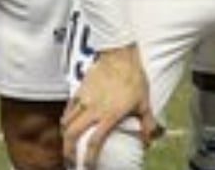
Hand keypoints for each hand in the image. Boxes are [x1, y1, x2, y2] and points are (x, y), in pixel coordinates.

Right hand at [63, 45, 157, 167]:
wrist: (121, 56)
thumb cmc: (134, 78)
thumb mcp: (145, 102)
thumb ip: (147, 123)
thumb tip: (149, 139)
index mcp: (110, 115)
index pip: (94, 142)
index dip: (89, 158)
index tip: (89, 166)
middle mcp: (93, 110)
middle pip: (72, 136)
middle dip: (68, 152)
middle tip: (71, 161)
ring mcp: (84, 100)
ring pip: (66, 124)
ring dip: (65, 138)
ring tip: (68, 145)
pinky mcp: (79, 91)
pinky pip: (67, 110)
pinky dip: (65, 121)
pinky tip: (68, 125)